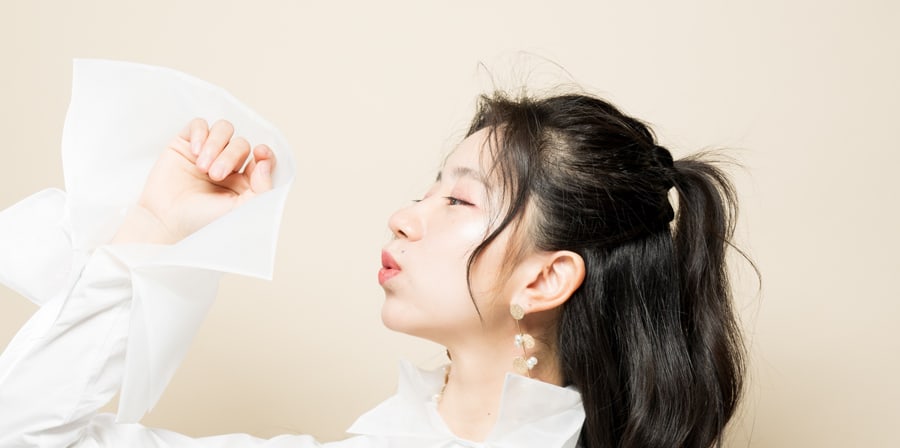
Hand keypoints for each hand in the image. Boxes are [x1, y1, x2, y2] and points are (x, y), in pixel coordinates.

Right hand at [113, 118, 275, 243]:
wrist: (166, 221)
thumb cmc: (202, 221)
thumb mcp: (240, 210)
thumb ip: (261, 189)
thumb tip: (265, 164)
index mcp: (245, 182)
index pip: (262, 159)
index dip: (265, 153)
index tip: (260, 153)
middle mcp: (228, 166)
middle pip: (241, 144)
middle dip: (230, 156)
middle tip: (215, 175)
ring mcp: (207, 153)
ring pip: (223, 130)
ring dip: (216, 144)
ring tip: (202, 167)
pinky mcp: (185, 145)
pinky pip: (199, 125)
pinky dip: (201, 133)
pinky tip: (195, 151)